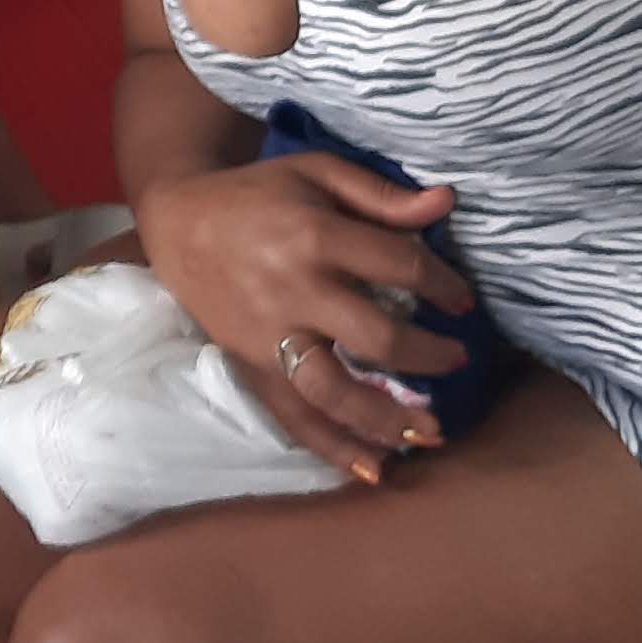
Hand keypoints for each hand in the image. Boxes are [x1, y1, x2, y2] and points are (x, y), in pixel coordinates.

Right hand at [131, 151, 474, 480]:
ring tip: (430, 433)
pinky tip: (374, 470)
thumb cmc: (256, 195)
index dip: (443, 286)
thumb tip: (446, 203)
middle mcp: (294, 293)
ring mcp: (269, 337)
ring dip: (386, 418)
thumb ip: (381, 194)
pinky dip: (332, 447)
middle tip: (458, 361)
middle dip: (428, 356)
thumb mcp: (317, 172)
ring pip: (333, 391)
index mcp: (316, 237)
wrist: (178, 222)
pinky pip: (293, 416)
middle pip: (375, 338)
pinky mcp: (250, 365)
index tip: (463, 302)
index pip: (399, 266)